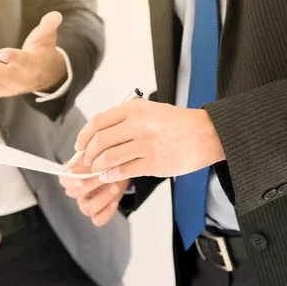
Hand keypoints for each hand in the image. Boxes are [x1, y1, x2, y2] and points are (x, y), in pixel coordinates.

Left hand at [0, 11, 65, 96]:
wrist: (45, 77)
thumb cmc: (43, 53)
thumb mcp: (48, 38)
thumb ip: (49, 27)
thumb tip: (56, 15)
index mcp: (33, 66)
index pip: (23, 63)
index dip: (14, 58)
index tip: (1, 53)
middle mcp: (20, 81)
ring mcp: (8, 88)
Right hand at [58, 160, 127, 226]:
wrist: (121, 170)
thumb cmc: (106, 162)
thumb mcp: (97, 157)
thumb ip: (86, 163)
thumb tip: (74, 171)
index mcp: (72, 176)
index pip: (63, 180)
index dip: (70, 180)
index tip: (80, 178)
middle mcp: (76, 192)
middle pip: (76, 194)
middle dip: (91, 184)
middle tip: (103, 176)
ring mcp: (86, 203)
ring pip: (87, 209)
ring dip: (102, 198)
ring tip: (114, 187)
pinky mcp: (98, 213)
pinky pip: (97, 220)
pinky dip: (106, 213)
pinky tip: (114, 202)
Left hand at [75, 100, 225, 182]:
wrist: (207, 134)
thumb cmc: (177, 123)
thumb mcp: (150, 109)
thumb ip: (125, 118)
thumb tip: (97, 133)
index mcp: (135, 109)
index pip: (98, 122)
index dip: (83, 136)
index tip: (79, 145)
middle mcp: (139, 125)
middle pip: (100, 141)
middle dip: (88, 154)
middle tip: (87, 160)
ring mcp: (146, 145)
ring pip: (109, 157)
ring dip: (97, 166)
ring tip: (97, 169)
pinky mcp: (154, 163)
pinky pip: (124, 171)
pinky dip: (111, 175)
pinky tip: (108, 176)